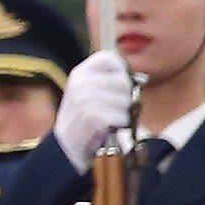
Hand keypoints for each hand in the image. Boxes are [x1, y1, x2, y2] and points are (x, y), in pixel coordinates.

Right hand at [52, 49, 136, 164]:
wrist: (66, 145)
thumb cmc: (86, 118)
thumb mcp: (91, 93)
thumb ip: (109, 82)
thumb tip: (138, 78)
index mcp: (81, 72)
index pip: (108, 58)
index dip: (120, 70)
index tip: (118, 85)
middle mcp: (80, 82)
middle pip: (122, 81)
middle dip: (125, 97)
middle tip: (115, 108)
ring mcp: (83, 99)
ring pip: (124, 99)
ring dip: (123, 113)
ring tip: (111, 119)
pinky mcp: (90, 116)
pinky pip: (120, 116)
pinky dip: (120, 124)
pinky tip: (111, 127)